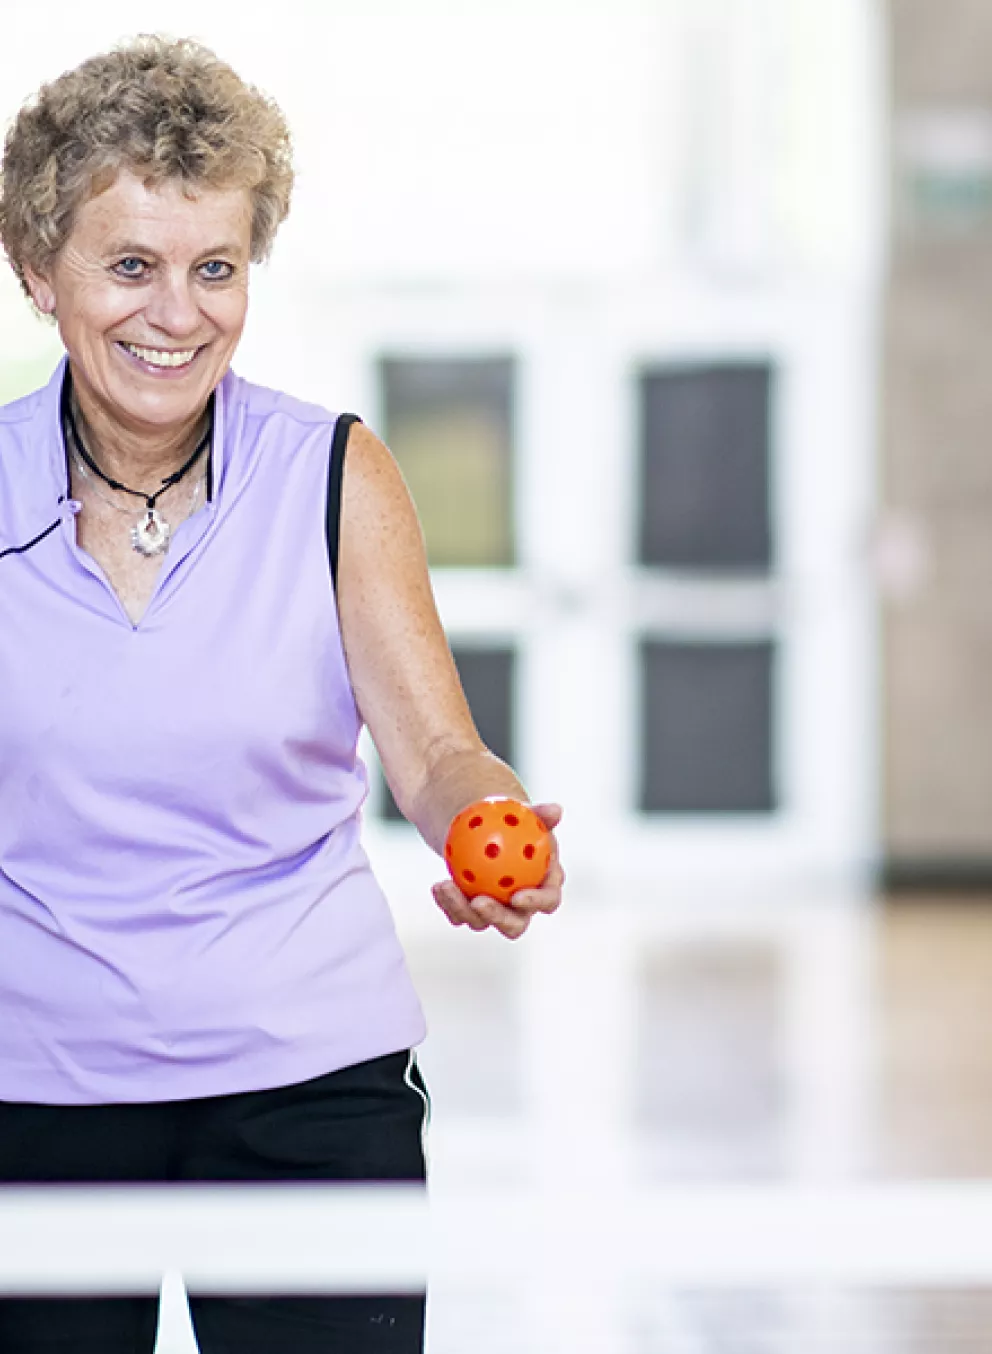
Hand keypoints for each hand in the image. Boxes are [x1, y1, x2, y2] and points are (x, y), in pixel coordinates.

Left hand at [431, 803, 564, 940]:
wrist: (486, 828)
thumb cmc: (514, 822)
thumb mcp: (526, 815)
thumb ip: (542, 815)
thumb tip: (556, 809)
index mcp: (545, 887)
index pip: (547, 900)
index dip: (535, 903)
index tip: (517, 896)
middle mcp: (522, 907)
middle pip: (514, 924)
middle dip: (496, 917)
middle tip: (478, 902)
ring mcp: (495, 912)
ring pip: (481, 921)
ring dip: (462, 908)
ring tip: (446, 886)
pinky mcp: (470, 910)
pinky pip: (458, 912)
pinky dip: (447, 901)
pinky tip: (437, 886)